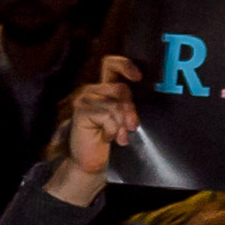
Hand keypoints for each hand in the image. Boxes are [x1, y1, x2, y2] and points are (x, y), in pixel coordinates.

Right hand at [47, 55, 142, 205]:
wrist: (92, 161)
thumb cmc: (109, 139)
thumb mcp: (122, 118)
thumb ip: (127, 104)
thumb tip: (144, 93)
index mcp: (103, 88)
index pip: (111, 64)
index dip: (125, 65)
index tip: (138, 77)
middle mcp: (92, 90)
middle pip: (120, 88)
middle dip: (130, 110)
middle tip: (132, 126)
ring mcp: (84, 99)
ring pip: (115, 104)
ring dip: (121, 124)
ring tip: (119, 137)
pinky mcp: (80, 111)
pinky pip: (107, 116)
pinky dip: (112, 130)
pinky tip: (107, 138)